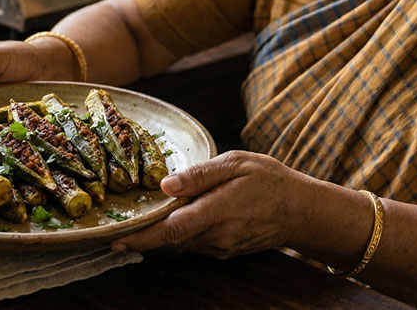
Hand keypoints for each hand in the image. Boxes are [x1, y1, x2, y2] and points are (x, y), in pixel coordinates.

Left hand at [111, 151, 310, 258]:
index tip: (115, 239)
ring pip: (180, 242)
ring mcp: (220, 247)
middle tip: (115, 228)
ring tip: (140, 219)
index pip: (171, 229)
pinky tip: (174, 218)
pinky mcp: (223, 251)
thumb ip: (200, 175)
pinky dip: (179, 232)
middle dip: (142, 235)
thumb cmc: (270, 180)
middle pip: (169, 239)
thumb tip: (166, 184)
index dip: (141, 236)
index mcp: (218, 211)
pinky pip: (193, 242)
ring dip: (160, 232)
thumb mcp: (236, 164)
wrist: (301, 211)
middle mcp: (217, 236)